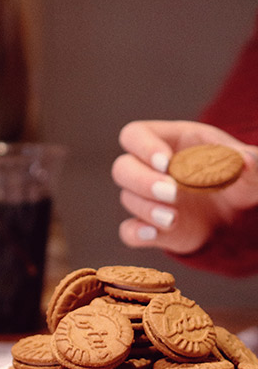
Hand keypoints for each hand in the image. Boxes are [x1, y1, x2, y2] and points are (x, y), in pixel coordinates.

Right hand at [111, 120, 257, 253]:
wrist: (238, 215)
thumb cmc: (238, 177)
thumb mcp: (250, 167)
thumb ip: (250, 161)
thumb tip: (245, 161)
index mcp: (168, 141)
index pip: (135, 135)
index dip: (143, 146)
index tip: (166, 163)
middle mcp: (149, 169)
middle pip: (122, 168)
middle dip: (143, 180)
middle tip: (171, 192)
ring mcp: (146, 199)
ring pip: (128, 198)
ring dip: (148, 208)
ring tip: (174, 218)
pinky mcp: (149, 227)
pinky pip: (130, 231)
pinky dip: (138, 233)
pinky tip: (155, 233)